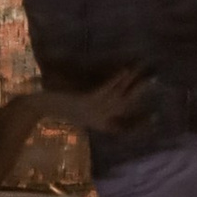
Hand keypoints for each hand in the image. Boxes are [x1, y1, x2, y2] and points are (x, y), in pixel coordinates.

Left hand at [29, 67, 154, 135]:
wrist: (39, 104)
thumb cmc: (57, 103)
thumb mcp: (78, 104)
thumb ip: (93, 100)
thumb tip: (107, 88)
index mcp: (99, 122)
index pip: (125, 126)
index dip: (141, 122)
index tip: (157, 116)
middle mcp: (99, 117)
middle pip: (126, 105)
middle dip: (142, 93)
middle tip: (157, 79)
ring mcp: (93, 109)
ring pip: (118, 96)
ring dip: (133, 82)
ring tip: (147, 72)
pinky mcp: (86, 99)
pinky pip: (105, 89)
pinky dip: (116, 79)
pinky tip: (125, 70)